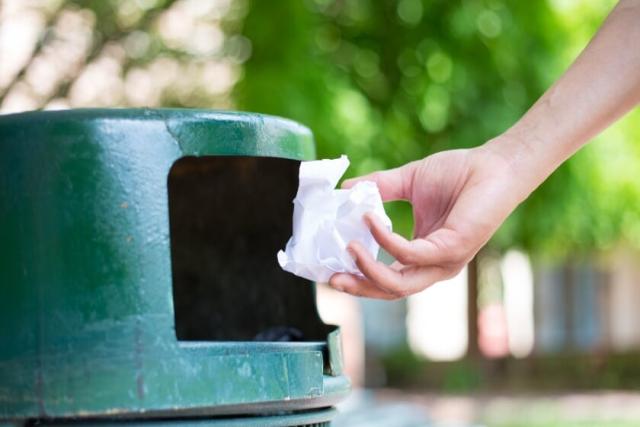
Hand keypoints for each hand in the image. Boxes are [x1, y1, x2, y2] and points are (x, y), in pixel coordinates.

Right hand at [329, 142, 527, 298]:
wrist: (494, 164)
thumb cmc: (458, 173)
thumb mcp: (407, 182)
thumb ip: (378, 188)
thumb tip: (345, 189)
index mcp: (422, 255)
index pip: (387, 279)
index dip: (359, 278)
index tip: (331, 268)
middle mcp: (433, 265)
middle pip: (390, 291)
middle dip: (359, 288)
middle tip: (332, 278)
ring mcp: (444, 261)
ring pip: (400, 284)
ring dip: (369, 270)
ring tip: (349, 247)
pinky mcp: (453, 248)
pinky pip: (411, 254)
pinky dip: (386, 240)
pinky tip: (370, 220)